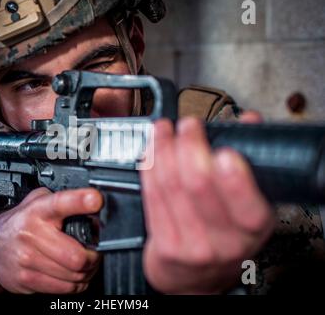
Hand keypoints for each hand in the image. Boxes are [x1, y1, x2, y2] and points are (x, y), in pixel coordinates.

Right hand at [0, 187, 102, 293]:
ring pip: (74, 275)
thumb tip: (93, 204)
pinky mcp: (26, 279)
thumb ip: (63, 198)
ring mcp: (27, 259)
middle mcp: (32, 233)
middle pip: (77, 255)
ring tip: (84, 264)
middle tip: (94, 252)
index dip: (80, 201)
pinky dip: (75, 284)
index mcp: (38, 210)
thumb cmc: (21, 222)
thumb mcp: (38, 200)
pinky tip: (73, 275)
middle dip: (93, 256)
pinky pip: (64, 288)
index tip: (95, 199)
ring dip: (86, 272)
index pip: (60, 203)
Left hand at [140, 111, 274, 293]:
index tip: (222, 149)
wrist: (196, 280)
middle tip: (188, 125)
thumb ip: (249, 161)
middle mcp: (224, 241)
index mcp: (252, 227)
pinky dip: (150, 166)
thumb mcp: (247, 207)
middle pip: (197, 185)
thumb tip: (248, 120)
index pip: (245, 204)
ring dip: (164, 149)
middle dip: (190, 146)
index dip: (232, 176)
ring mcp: (192, 245)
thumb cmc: (224, 238)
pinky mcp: (165, 244)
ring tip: (164, 129)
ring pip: (170, 185)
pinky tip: (152, 150)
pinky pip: (152, 196)